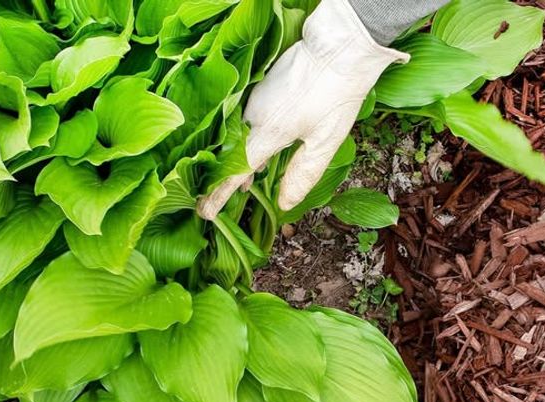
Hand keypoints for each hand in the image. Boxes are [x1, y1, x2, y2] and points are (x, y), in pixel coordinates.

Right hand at [197, 0, 407, 219]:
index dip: (219, 195)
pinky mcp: (262, 84)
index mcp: (268, 132)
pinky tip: (264, 142)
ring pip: (241, 134)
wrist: (340, 45)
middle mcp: (255, 115)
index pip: (235, 172)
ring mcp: (256, 97)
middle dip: (231, 177)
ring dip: (243, 156)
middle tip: (234, 197)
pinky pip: (247, 118)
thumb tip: (283, 204)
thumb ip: (303, 174)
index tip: (204, 213)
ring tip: (250, 178)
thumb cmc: (337, 94)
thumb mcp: (326, 142)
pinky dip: (251, 136)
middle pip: (233, 153)